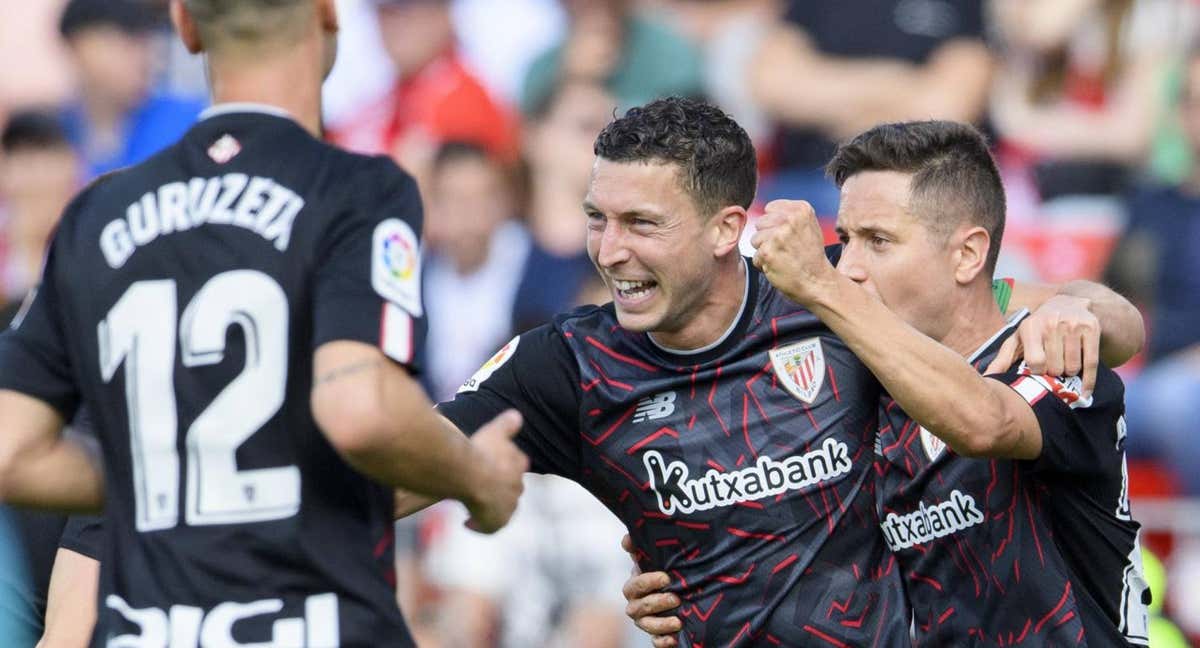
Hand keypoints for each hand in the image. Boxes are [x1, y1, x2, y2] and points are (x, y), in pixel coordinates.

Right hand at [462, 410, 528, 532]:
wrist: (471, 475)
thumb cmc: (481, 451)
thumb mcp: (494, 431)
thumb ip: (506, 424)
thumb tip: (517, 414)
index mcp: (519, 463)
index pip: (517, 463)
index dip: (503, 465)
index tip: (491, 466)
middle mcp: (517, 487)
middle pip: (509, 488)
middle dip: (497, 488)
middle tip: (479, 487)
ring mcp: (508, 506)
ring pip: (500, 508)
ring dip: (488, 507)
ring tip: (473, 505)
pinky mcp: (496, 522)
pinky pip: (489, 527)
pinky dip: (479, 525)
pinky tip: (467, 522)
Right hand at [620, 534, 682, 647]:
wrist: (686, 598)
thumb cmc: (668, 576)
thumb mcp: (660, 561)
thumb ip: (643, 550)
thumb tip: (627, 538)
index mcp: (637, 585)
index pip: (636, 584)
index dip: (648, 581)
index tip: (666, 578)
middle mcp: (637, 604)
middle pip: (639, 606)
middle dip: (657, 602)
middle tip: (676, 597)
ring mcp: (645, 621)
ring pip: (645, 625)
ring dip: (661, 623)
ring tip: (678, 621)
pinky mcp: (656, 636)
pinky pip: (655, 642)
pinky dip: (663, 641)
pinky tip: (673, 638)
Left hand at [750, 200, 836, 304]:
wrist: (817, 281)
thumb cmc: (811, 256)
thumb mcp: (809, 226)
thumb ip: (790, 214)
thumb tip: (767, 209)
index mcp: (801, 209)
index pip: (770, 208)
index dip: (775, 224)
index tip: (789, 236)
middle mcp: (790, 219)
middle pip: (760, 223)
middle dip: (768, 237)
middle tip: (786, 249)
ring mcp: (778, 235)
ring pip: (755, 239)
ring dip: (765, 251)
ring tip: (782, 257)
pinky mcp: (767, 252)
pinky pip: (755, 257)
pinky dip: (764, 265)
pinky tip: (779, 267)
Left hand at [986, 295, 1099, 395]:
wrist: (1067, 303)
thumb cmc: (1038, 327)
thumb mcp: (1019, 338)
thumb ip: (1003, 358)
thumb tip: (988, 378)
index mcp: (1031, 326)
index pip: (1035, 362)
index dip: (1037, 372)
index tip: (1038, 372)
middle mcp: (1052, 323)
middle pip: (1055, 367)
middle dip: (1053, 374)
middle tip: (1053, 369)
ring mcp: (1073, 325)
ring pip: (1072, 367)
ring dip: (1069, 374)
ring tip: (1065, 367)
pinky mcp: (1091, 328)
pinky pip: (1091, 362)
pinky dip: (1088, 381)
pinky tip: (1085, 391)